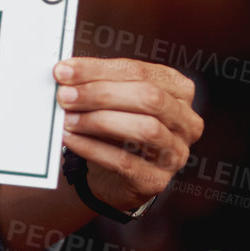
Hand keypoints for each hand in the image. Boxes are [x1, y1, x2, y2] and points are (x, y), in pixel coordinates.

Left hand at [54, 57, 202, 210]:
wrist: (113, 176)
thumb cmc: (115, 128)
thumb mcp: (112, 100)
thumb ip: (95, 83)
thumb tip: (64, 73)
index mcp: (179, 89)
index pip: (139, 71)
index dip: (99, 70)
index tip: (63, 71)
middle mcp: (186, 121)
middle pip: (149, 97)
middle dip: (101, 94)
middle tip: (64, 95)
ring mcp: (176, 153)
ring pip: (145, 129)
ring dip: (99, 121)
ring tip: (67, 118)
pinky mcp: (157, 180)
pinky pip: (124, 161)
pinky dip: (92, 148)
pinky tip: (70, 138)